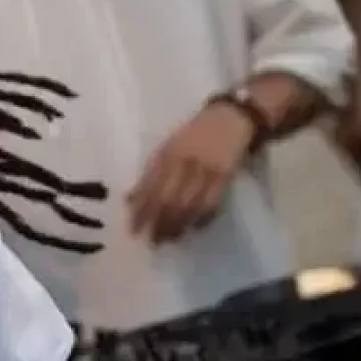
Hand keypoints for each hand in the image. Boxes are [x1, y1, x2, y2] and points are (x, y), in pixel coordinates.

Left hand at [127, 104, 254, 243]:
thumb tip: (130, 200)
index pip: (149, 189)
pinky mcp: (225, 176)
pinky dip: (201, 219)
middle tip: (153, 241)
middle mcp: (183, 163)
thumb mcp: (167, 148)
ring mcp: (205, 170)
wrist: (230, 118)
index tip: (134, 230)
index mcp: (165, 155)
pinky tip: (194, 229)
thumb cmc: (193, 135)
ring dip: (178, 226)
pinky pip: (211, 204)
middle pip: (167, 201)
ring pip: (188, 206)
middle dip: (158, 224)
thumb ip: (150, 173)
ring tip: (170, 239)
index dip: (141, 212)